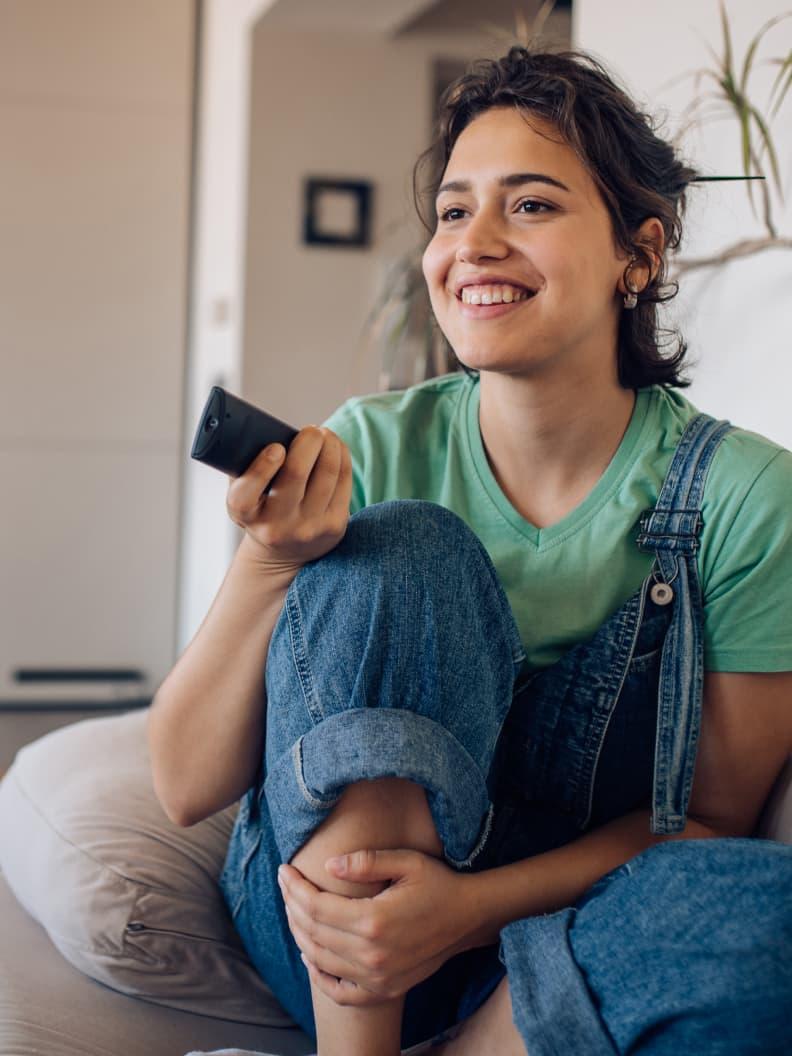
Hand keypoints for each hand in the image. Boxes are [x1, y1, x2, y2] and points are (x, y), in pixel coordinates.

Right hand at [226, 426, 351, 571]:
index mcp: (245, 513)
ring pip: (327, 473)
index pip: (246, 491)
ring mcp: (308, 528)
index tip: (276, 448)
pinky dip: (342, 456)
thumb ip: (245, 465)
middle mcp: (276, 525)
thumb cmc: (261, 509)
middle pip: (296, 473)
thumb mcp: (243, 493)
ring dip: (330, 444)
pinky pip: (344, 481)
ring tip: (325, 435)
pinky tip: (336, 448)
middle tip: (310, 430)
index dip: (263, 465)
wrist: (284, 553)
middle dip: (308, 441)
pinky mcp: (334, 527)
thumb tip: (265, 430)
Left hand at [278, 849, 483, 1006]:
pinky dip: (319, 977)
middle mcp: (372, 954)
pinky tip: (310, 956)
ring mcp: (377, 977)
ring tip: (292, 910)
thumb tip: (329, 865)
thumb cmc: (437, 883)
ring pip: (320, 960)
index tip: (284, 870)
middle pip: (313, 932)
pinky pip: (341, 992)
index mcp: (374, 920)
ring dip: (299, 935)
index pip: (316, 907)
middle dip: (292, 906)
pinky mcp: (384, 989)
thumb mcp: (406, 861)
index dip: (295, 888)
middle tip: (285, 885)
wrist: (468, 917)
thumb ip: (366, 861)